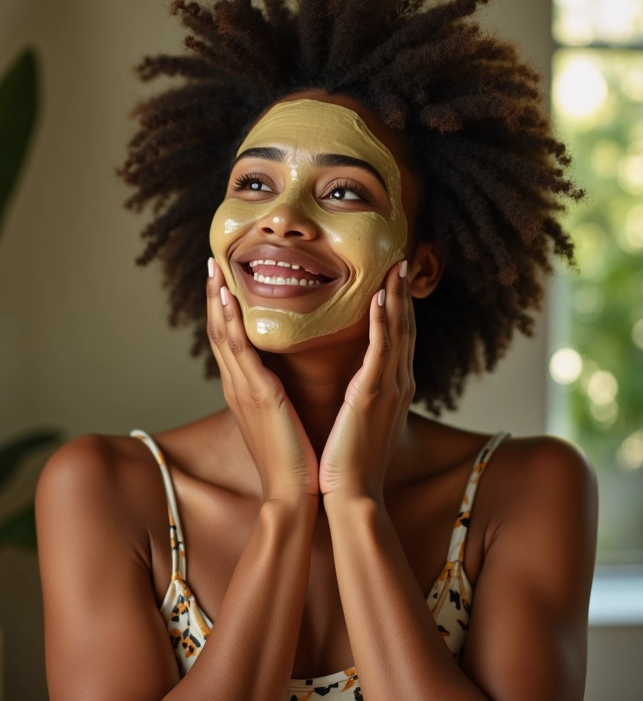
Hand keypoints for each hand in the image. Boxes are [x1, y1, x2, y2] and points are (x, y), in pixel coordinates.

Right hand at [206, 258, 319, 501]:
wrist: (292, 494)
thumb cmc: (293, 459)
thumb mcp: (280, 419)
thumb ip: (276, 396)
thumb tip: (283, 379)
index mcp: (243, 391)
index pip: (227, 342)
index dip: (221, 312)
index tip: (221, 283)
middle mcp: (237, 386)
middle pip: (217, 332)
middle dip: (212, 298)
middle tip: (211, 264)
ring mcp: (243, 390)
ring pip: (222, 336)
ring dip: (216, 300)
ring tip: (213, 269)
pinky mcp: (258, 395)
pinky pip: (240, 351)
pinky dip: (229, 322)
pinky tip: (227, 297)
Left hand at [318, 259, 416, 502]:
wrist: (353, 495)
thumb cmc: (352, 461)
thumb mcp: (362, 420)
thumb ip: (364, 396)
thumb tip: (356, 382)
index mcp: (393, 388)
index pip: (399, 338)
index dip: (399, 308)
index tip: (395, 280)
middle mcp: (398, 384)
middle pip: (405, 328)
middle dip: (403, 294)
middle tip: (401, 262)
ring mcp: (389, 389)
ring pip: (398, 332)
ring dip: (396, 297)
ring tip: (395, 267)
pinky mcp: (373, 396)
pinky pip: (381, 351)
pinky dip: (383, 322)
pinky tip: (380, 298)